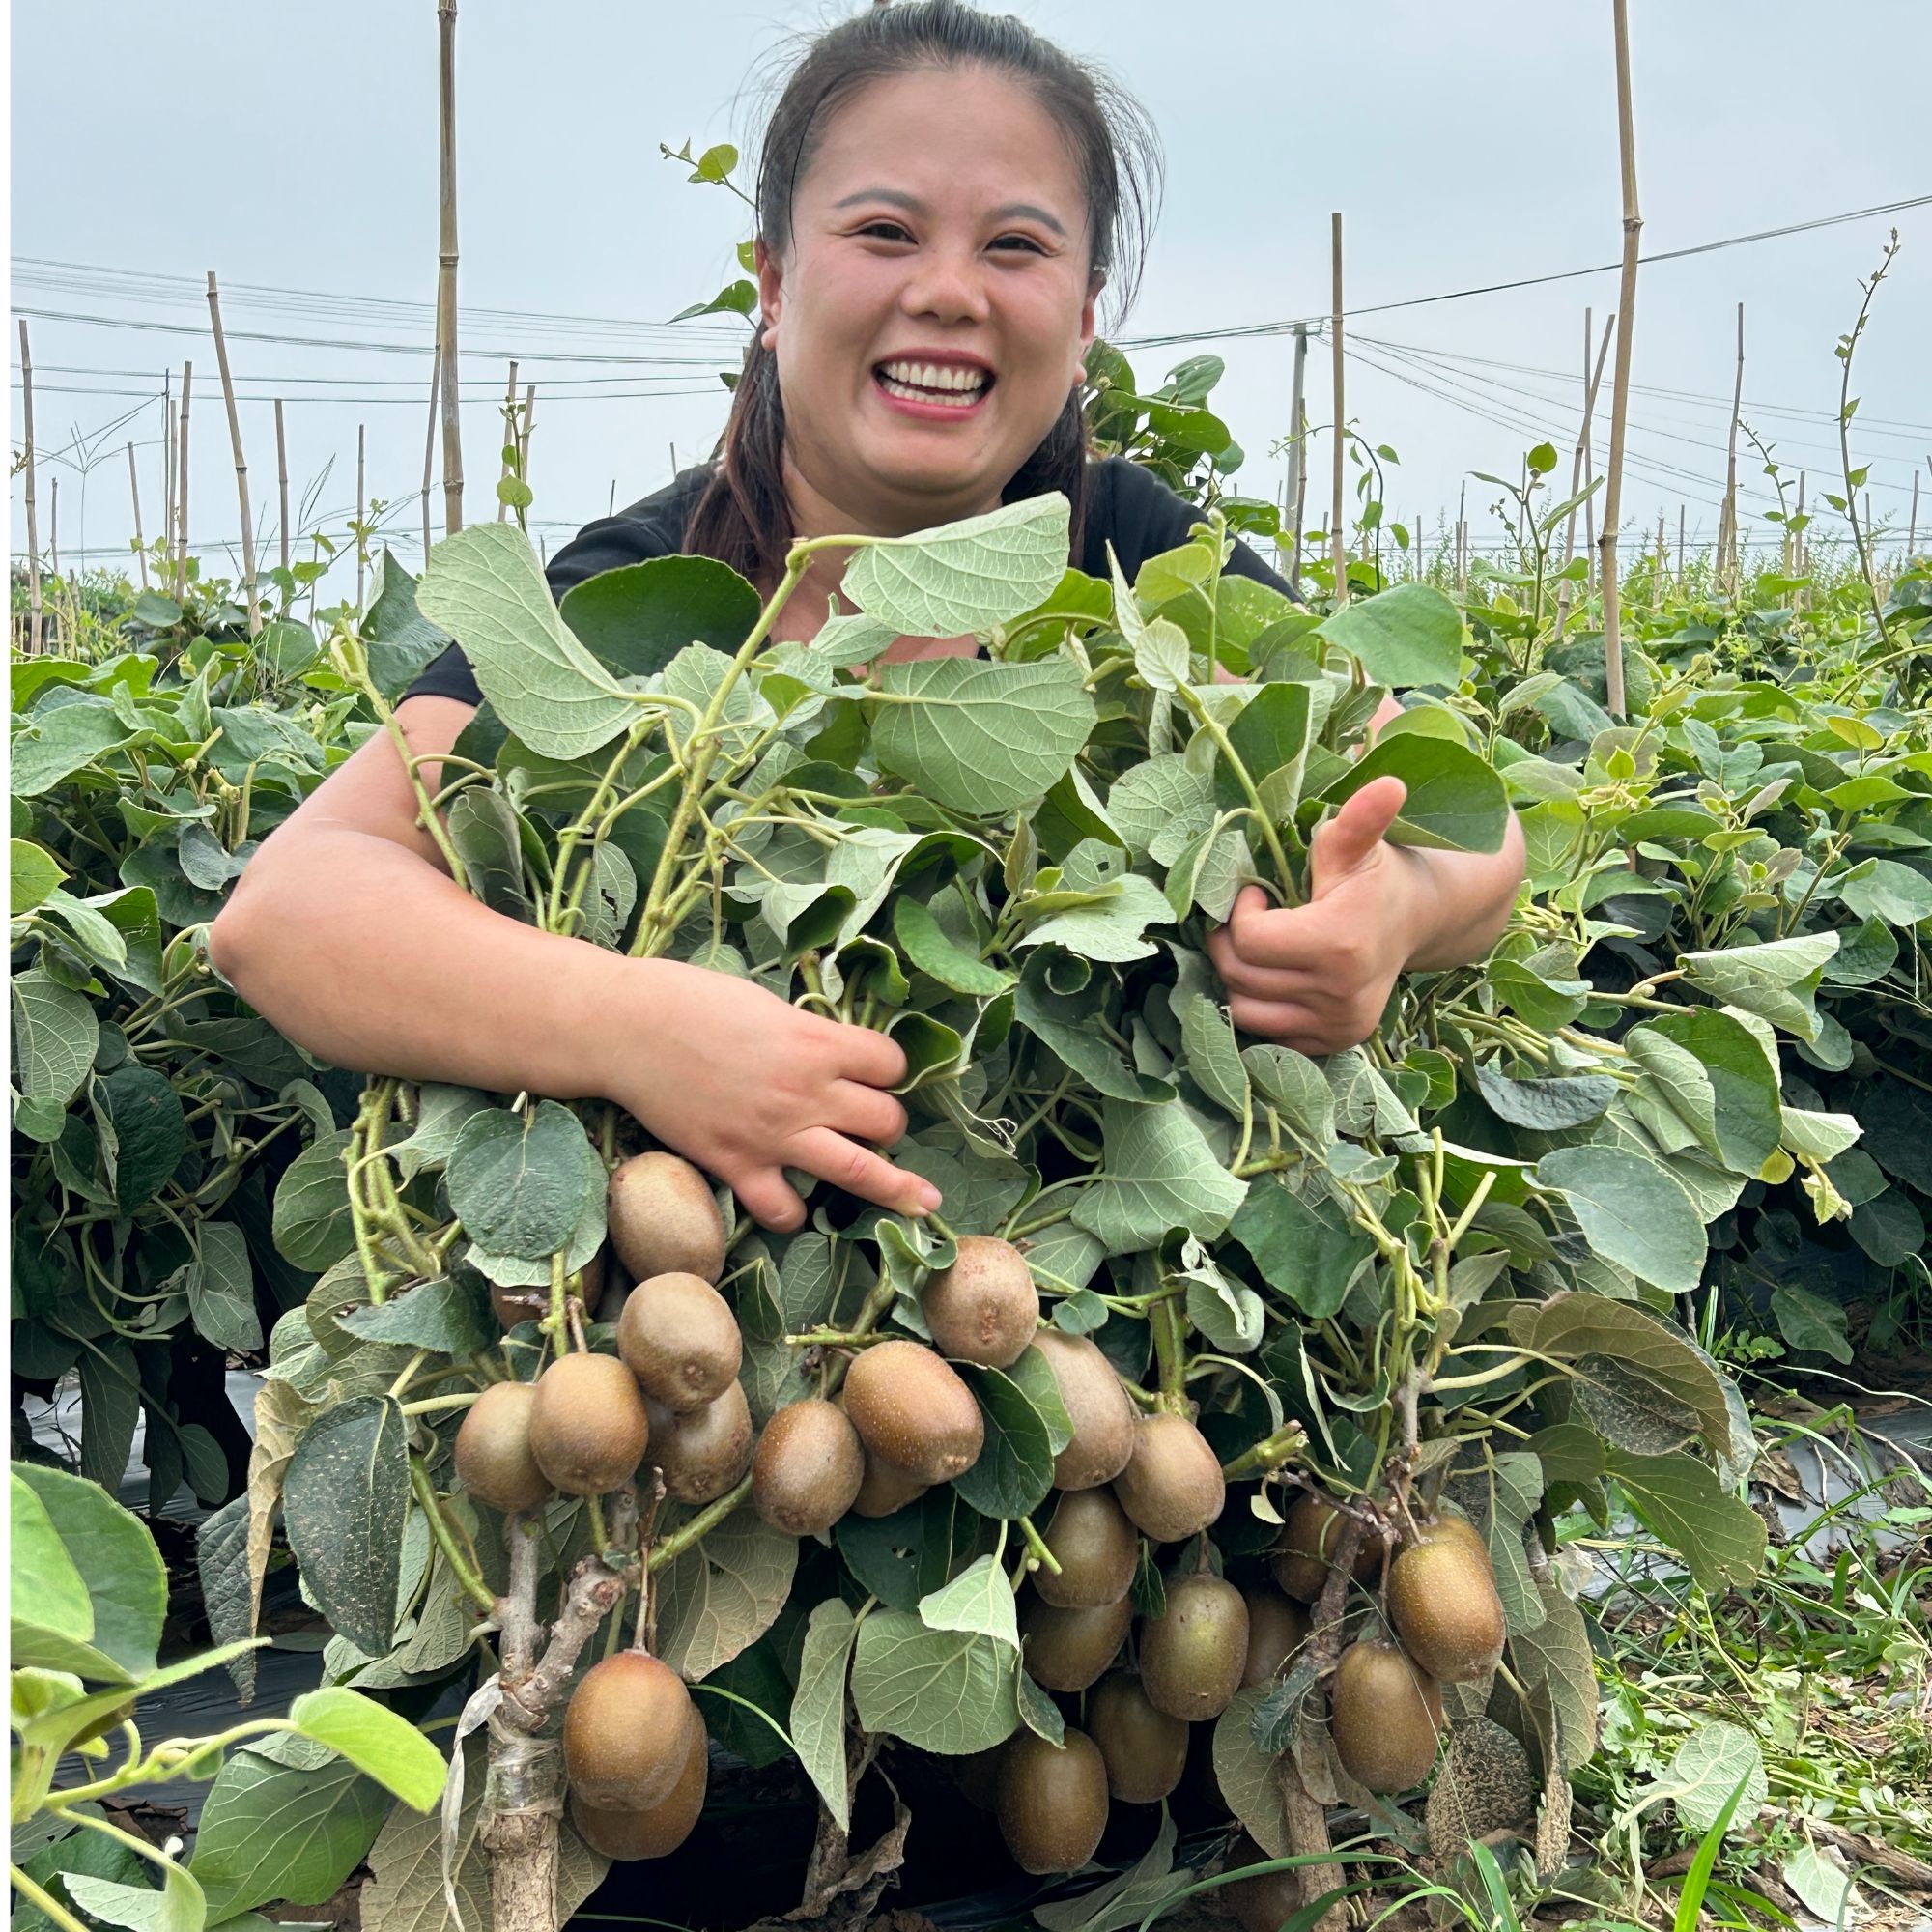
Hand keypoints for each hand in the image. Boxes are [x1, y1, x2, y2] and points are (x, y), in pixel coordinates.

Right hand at [609, 958, 936, 1231]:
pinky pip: (784, 1210)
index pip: (891, 1064)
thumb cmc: (689, 999)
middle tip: (875, 1124)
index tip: (875, 1071)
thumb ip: (804, 1034)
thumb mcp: (765, 1002)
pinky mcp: (735, 1166)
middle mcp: (807, 1093)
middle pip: (886, 1120)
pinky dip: (794, 1212)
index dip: (888, 1068)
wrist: (624, 1028)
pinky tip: (794, 1203)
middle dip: (888, 1122)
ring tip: (922, 1200)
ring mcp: (774, 1136)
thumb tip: (828, 1052)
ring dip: (895, 1185)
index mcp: (816, 1043)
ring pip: (860, 1172)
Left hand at [1205, 775, 1422, 1053]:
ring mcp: (1337, 1025)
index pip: (1249, 940)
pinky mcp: (1334, 1042)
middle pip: (1240, 977)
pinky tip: (1276, 975)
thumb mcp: (1359, 845)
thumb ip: (1360, 819)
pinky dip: (1259, 1006)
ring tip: (1259, 948)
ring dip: (1238, 978)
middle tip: (1247, 919)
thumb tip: (1389, 784)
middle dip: (1229, 944)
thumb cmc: (1378, 875)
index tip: (1256, 893)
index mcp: (1340, 943)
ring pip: (1244, 1012)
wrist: (1420, 921)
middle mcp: (1340, 994)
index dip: (1240, 912)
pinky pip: (1266, 1034)